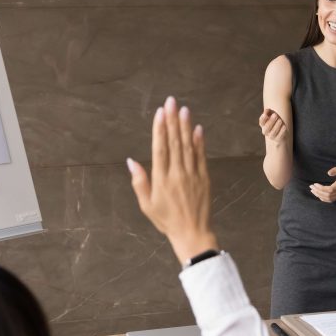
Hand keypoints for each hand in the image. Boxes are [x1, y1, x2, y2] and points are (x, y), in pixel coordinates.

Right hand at [127, 96, 217, 264]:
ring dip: (185, 126)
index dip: (159, 129)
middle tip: (171, 102)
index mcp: (161, 180)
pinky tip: (198, 128)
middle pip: (174, 142)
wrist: (193, 233)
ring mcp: (192, 175)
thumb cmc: (166, 220)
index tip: (159, 113)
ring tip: (183, 109)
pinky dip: (200, 142)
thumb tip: (131, 161)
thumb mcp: (147, 205)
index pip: (160, 149)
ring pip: (188, 146)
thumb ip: (139, 182)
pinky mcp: (204, 178)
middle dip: (172, 120)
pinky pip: (201, 157)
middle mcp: (177, 174)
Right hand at [258, 108, 287, 146]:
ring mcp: (271, 136)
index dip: (262, 119)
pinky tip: (284, 127)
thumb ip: (269, 111)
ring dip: (276, 126)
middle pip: (266, 129)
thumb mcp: (272, 113)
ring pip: (272, 133)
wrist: (282, 129)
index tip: (266, 114)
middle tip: (275, 115)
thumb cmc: (276, 119)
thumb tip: (266, 111)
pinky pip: (279, 137)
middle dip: (270, 122)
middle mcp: (266, 131)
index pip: (261, 122)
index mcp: (263, 124)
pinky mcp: (277, 139)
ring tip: (280, 120)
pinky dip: (281, 132)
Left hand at [310, 163, 335, 202]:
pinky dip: (323, 198)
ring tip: (313, 190)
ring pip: (329, 199)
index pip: (330, 190)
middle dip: (318, 192)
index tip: (315, 184)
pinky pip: (331, 199)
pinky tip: (318, 194)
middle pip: (328, 195)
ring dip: (320, 195)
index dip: (321, 188)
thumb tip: (328, 173)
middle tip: (311, 186)